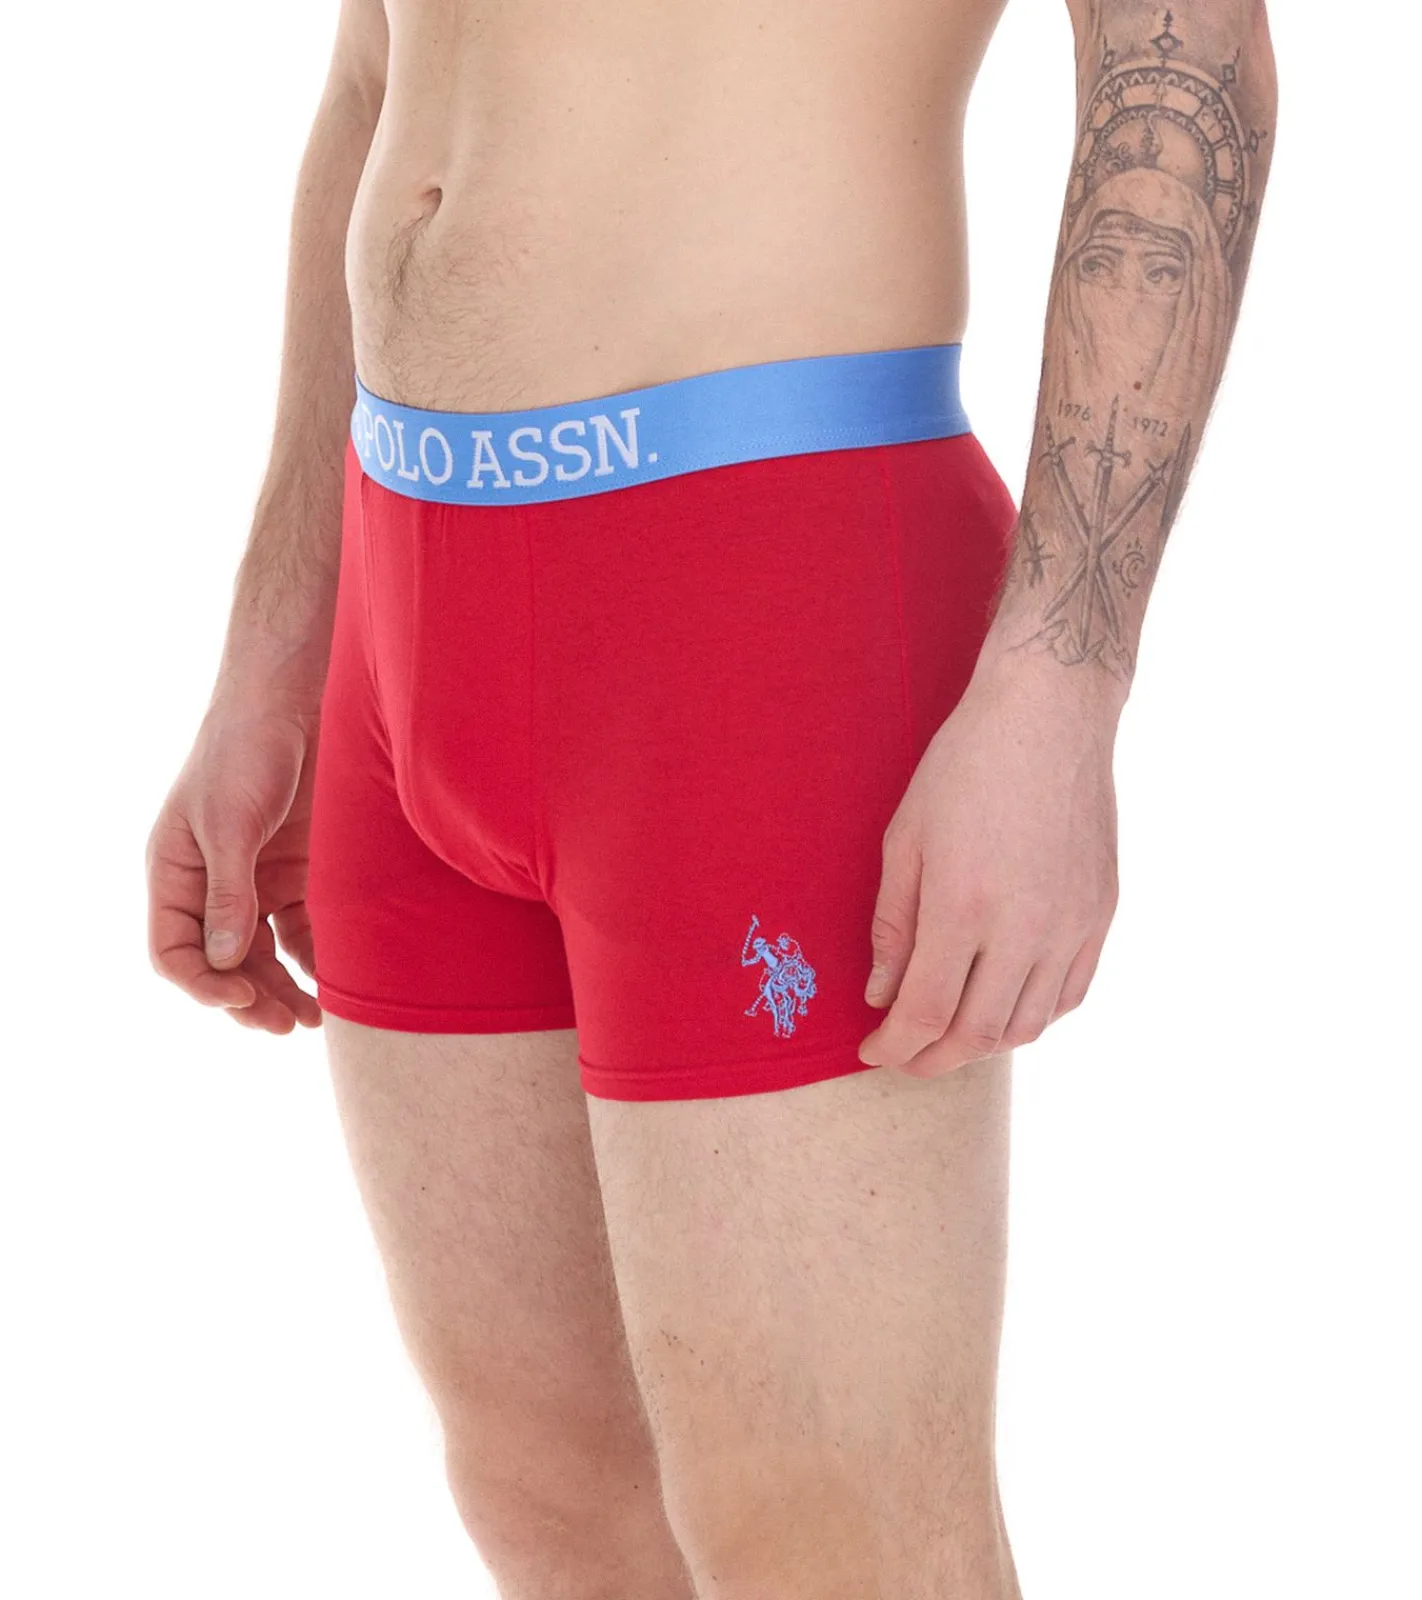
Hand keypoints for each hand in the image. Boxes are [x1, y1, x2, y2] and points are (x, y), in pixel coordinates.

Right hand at [147, 696, 322, 1034]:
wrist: (293, 702)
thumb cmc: (246, 750)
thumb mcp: (230, 823)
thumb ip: (229, 893)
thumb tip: (226, 961)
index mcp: (175, 874)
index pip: (173, 951)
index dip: (203, 984)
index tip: (242, 999)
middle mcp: (212, 885)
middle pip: (222, 962)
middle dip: (249, 999)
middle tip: (286, 1026)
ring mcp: (256, 880)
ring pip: (263, 954)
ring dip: (282, 988)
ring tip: (312, 1018)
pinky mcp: (298, 871)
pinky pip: (299, 929)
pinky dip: (311, 956)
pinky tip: (330, 979)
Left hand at [858, 659, 1120, 1075]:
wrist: (1048, 716)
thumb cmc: (964, 767)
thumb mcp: (905, 839)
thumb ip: (891, 927)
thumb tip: (882, 995)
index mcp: (963, 906)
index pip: (925, 1012)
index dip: (894, 1045)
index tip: (873, 1050)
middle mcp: (1024, 928)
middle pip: (977, 1034)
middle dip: (933, 1059)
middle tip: (905, 1056)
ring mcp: (1071, 925)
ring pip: (1028, 1026)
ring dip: (983, 1045)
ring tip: (949, 1036)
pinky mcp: (1101, 914)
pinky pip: (1069, 994)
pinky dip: (1033, 1016)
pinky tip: (1003, 1005)